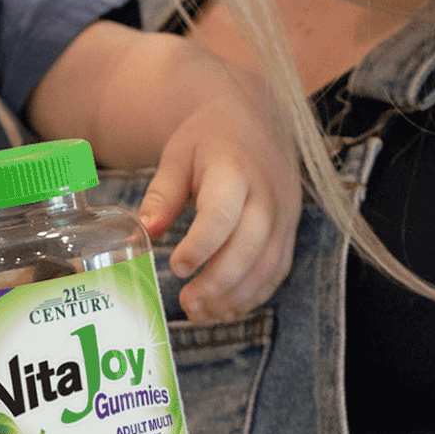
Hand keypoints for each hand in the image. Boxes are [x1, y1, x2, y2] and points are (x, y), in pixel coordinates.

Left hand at [138, 78, 301, 318]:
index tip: (177, 268)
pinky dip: (254, 294)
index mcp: (234, 170)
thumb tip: (145, 231)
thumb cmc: (208, 139)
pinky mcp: (289, 230)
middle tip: (187, 303)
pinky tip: (226, 308)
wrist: (252, 121)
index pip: (222, 214)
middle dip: (218, 282)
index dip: (201, 246)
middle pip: (250, 247)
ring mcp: (283, 214)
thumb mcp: (178, 156)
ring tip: (201, 312)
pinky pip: (278, 269)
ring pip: (267, 265)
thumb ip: (162, 194)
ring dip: (235, 295)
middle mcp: (267, 194)